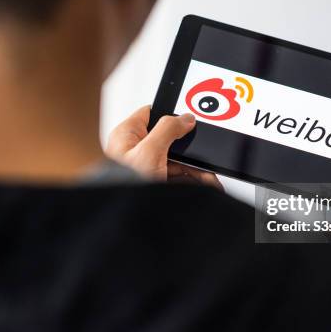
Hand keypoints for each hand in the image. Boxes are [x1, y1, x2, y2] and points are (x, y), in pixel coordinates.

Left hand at [106, 106, 222, 188]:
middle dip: (191, 149)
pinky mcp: (155, 184)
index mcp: (128, 135)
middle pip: (170, 141)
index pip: (150, 114)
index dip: (170, 113)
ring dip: (196, 169)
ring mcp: (147, 168)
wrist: (125, 219)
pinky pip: (177, 178)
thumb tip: (185, 118)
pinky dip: (193, 181)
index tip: (190, 116)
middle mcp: (136, 150)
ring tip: (210, 177)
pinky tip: (205, 183)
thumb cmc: (120, 186)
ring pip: (177, 162)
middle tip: (207, 154)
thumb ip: (168, 130)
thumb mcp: (148, 151)